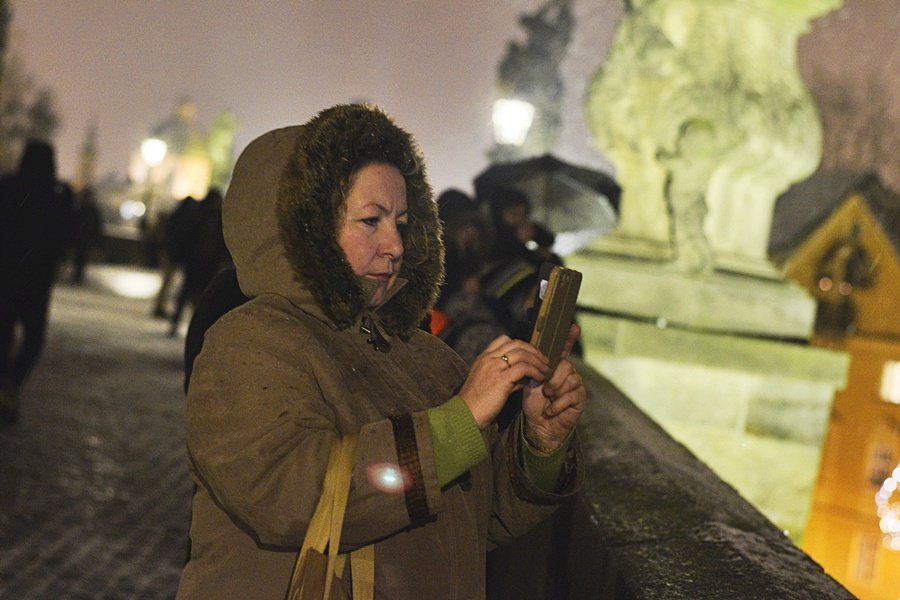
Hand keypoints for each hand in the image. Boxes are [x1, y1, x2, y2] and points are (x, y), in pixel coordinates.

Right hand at [459, 335, 548, 428]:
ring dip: (537, 361)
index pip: (504, 339)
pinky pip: (524, 368)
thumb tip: (526, 376)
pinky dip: (535, 371)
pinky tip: (540, 378)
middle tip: (544, 360)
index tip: (531, 355)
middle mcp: (488, 358)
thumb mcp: (490, 383)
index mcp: (483, 357)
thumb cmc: (477, 403)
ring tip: (545, 370)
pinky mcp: (501, 379)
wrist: (465, 414)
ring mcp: (494, 367)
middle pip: (516, 344)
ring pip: (522, 354)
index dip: (521, 345)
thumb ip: (507, 376)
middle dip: (533, 350)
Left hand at [522, 324, 584, 449]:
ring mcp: (575, 385)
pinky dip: (557, 404)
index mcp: (556, 366)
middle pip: (566, 364)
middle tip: (545, 388)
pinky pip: (572, 395)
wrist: (538, 425)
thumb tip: (529, 352)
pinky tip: (550, 410)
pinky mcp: (580, 399)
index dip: (569, 338)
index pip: (564, 348)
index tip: (573, 326)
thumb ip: (533, 367)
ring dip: (556, 390)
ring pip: (571, 378)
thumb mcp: (529, 381)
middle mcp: (568, 372)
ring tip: (547, 398)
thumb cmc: (533, 402)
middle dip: (554, 376)